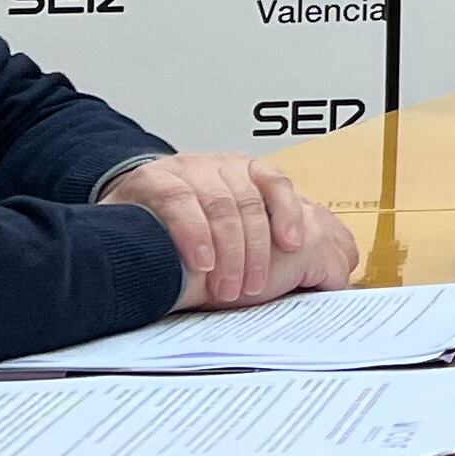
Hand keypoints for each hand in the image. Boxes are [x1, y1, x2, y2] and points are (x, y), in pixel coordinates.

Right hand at [104, 154, 357, 309]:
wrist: (125, 213)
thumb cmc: (189, 232)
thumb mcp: (235, 229)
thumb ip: (273, 241)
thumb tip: (329, 276)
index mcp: (245, 173)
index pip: (276, 183)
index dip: (288, 212)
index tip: (296, 245)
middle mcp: (219, 166)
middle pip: (248, 202)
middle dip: (255, 250)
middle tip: (254, 288)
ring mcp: (187, 169)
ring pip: (219, 204)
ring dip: (228, 251)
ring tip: (228, 289)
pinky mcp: (153, 179)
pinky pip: (180, 203)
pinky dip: (195, 234)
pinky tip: (202, 262)